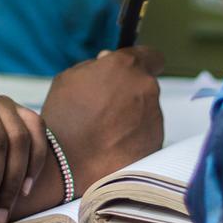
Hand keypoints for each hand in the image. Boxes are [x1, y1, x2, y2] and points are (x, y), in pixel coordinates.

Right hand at [38, 46, 164, 186]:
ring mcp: (155, 116)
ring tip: (107, 131)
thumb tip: (107, 59)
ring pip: (148, 110)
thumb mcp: (68, 79)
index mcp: (125, 66)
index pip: (150, 56)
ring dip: (133, 116)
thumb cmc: (64, 121)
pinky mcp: (157, 141)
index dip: (141, 64)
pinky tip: (114, 145)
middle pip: (146, 85)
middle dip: (130, 92)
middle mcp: (146, 87)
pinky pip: (148, 134)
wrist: (69, 167)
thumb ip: (94, 65)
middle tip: (106, 109)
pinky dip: (136, 137)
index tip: (132, 74)